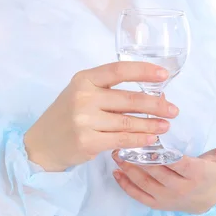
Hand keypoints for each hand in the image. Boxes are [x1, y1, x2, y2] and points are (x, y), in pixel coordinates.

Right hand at [23, 62, 179, 171]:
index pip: (118, 70)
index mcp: (84, 79)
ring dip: (151, 124)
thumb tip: (149, 93)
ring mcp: (85, 120)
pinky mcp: (87, 142)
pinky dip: (139, 139)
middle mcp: (84, 97)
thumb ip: (107, 90)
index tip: (164, 75)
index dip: (143, 71)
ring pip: (128, 122)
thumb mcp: (80, 93)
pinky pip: (121, 139)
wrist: (41, 144)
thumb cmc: (66, 115)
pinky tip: (151, 138)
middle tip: (174, 109)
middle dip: (156, 104)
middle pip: (128, 99)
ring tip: (166, 125)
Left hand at [112, 118, 215, 213]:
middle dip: (139, 157)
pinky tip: (116, 171)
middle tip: (123, 140)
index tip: (149, 137)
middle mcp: (180, 189)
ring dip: (128, 168)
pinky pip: (138, 196)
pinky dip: (126, 185)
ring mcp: (167, 198)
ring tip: (116, 152)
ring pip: (144, 183)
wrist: (207, 200)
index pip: (177, 162)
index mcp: (196, 174)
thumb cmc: (215, 171)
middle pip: (156, 172)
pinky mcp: (157, 204)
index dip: (163, 152)